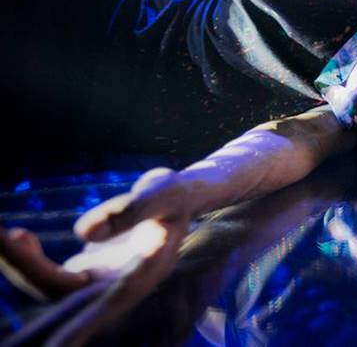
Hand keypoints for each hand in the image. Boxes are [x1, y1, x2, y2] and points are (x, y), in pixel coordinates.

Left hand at [0, 167, 191, 346]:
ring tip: (3, 234)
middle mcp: (119, 286)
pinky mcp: (86, 272)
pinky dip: (27, 259)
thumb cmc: (174, 194)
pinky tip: (17, 236)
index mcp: (146, 272)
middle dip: (30, 270)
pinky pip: (48, 275)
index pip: (111, 304)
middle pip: (67, 294)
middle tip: (5, 237)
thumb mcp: (161, 192)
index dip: (83, 327)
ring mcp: (100, 281)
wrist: (175, 199)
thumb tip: (81, 235)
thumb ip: (129, 210)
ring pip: (51, 286)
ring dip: (22, 265)